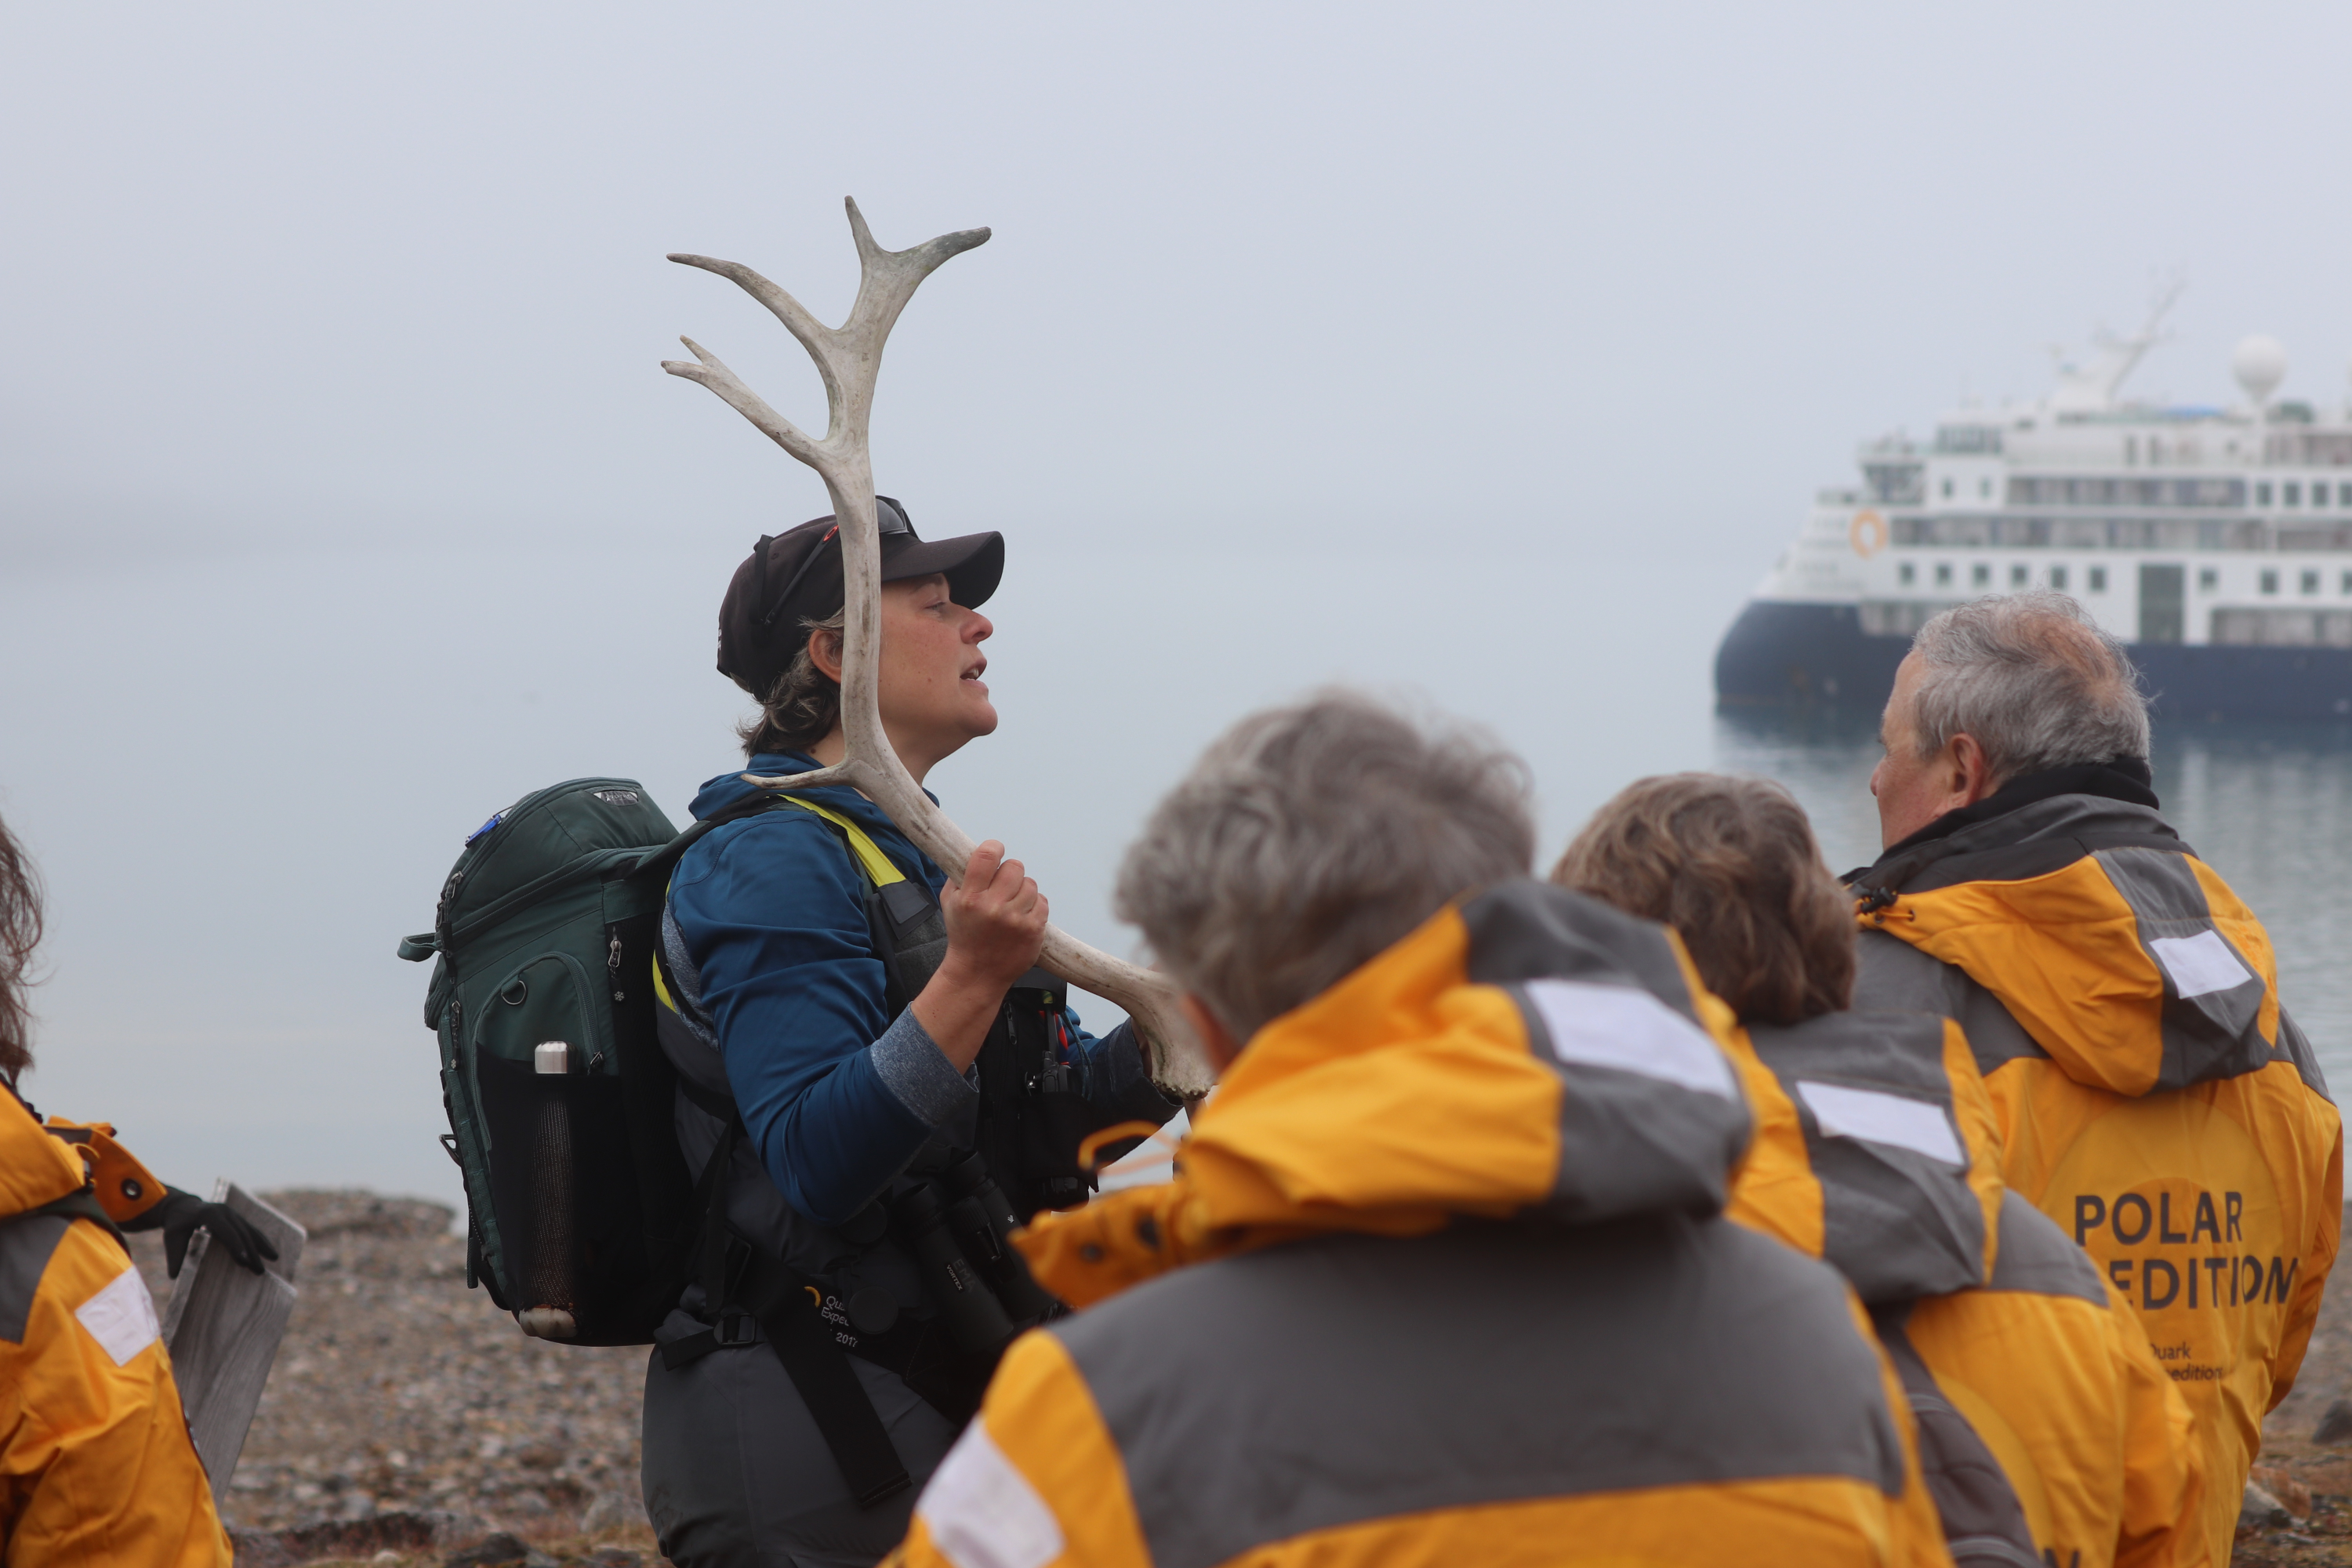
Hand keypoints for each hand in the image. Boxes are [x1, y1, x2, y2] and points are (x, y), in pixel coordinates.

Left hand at [147, 1189, 280, 1277]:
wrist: (182, 1207)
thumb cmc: (177, 1224)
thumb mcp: (172, 1238)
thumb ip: (175, 1256)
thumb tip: (173, 1276)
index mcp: (210, 1214)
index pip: (226, 1231)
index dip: (236, 1246)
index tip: (245, 1261)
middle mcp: (225, 1211)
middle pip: (242, 1233)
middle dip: (252, 1251)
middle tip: (259, 1270)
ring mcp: (233, 1213)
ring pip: (250, 1230)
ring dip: (262, 1245)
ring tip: (274, 1259)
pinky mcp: (236, 1218)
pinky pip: (251, 1229)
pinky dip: (260, 1240)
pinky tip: (269, 1251)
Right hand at [938, 840, 1047, 991]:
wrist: (977, 974)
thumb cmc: (964, 935)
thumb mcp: (949, 903)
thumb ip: (959, 876)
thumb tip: (976, 852)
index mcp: (970, 898)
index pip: (987, 856)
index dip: (994, 848)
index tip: (996, 852)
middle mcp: (994, 907)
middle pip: (1015, 866)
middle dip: (1009, 873)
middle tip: (1003, 886)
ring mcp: (1016, 920)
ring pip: (1030, 884)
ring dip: (1022, 890)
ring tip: (1012, 904)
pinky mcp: (1033, 930)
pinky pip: (1042, 901)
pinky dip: (1034, 905)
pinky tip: (1021, 915)